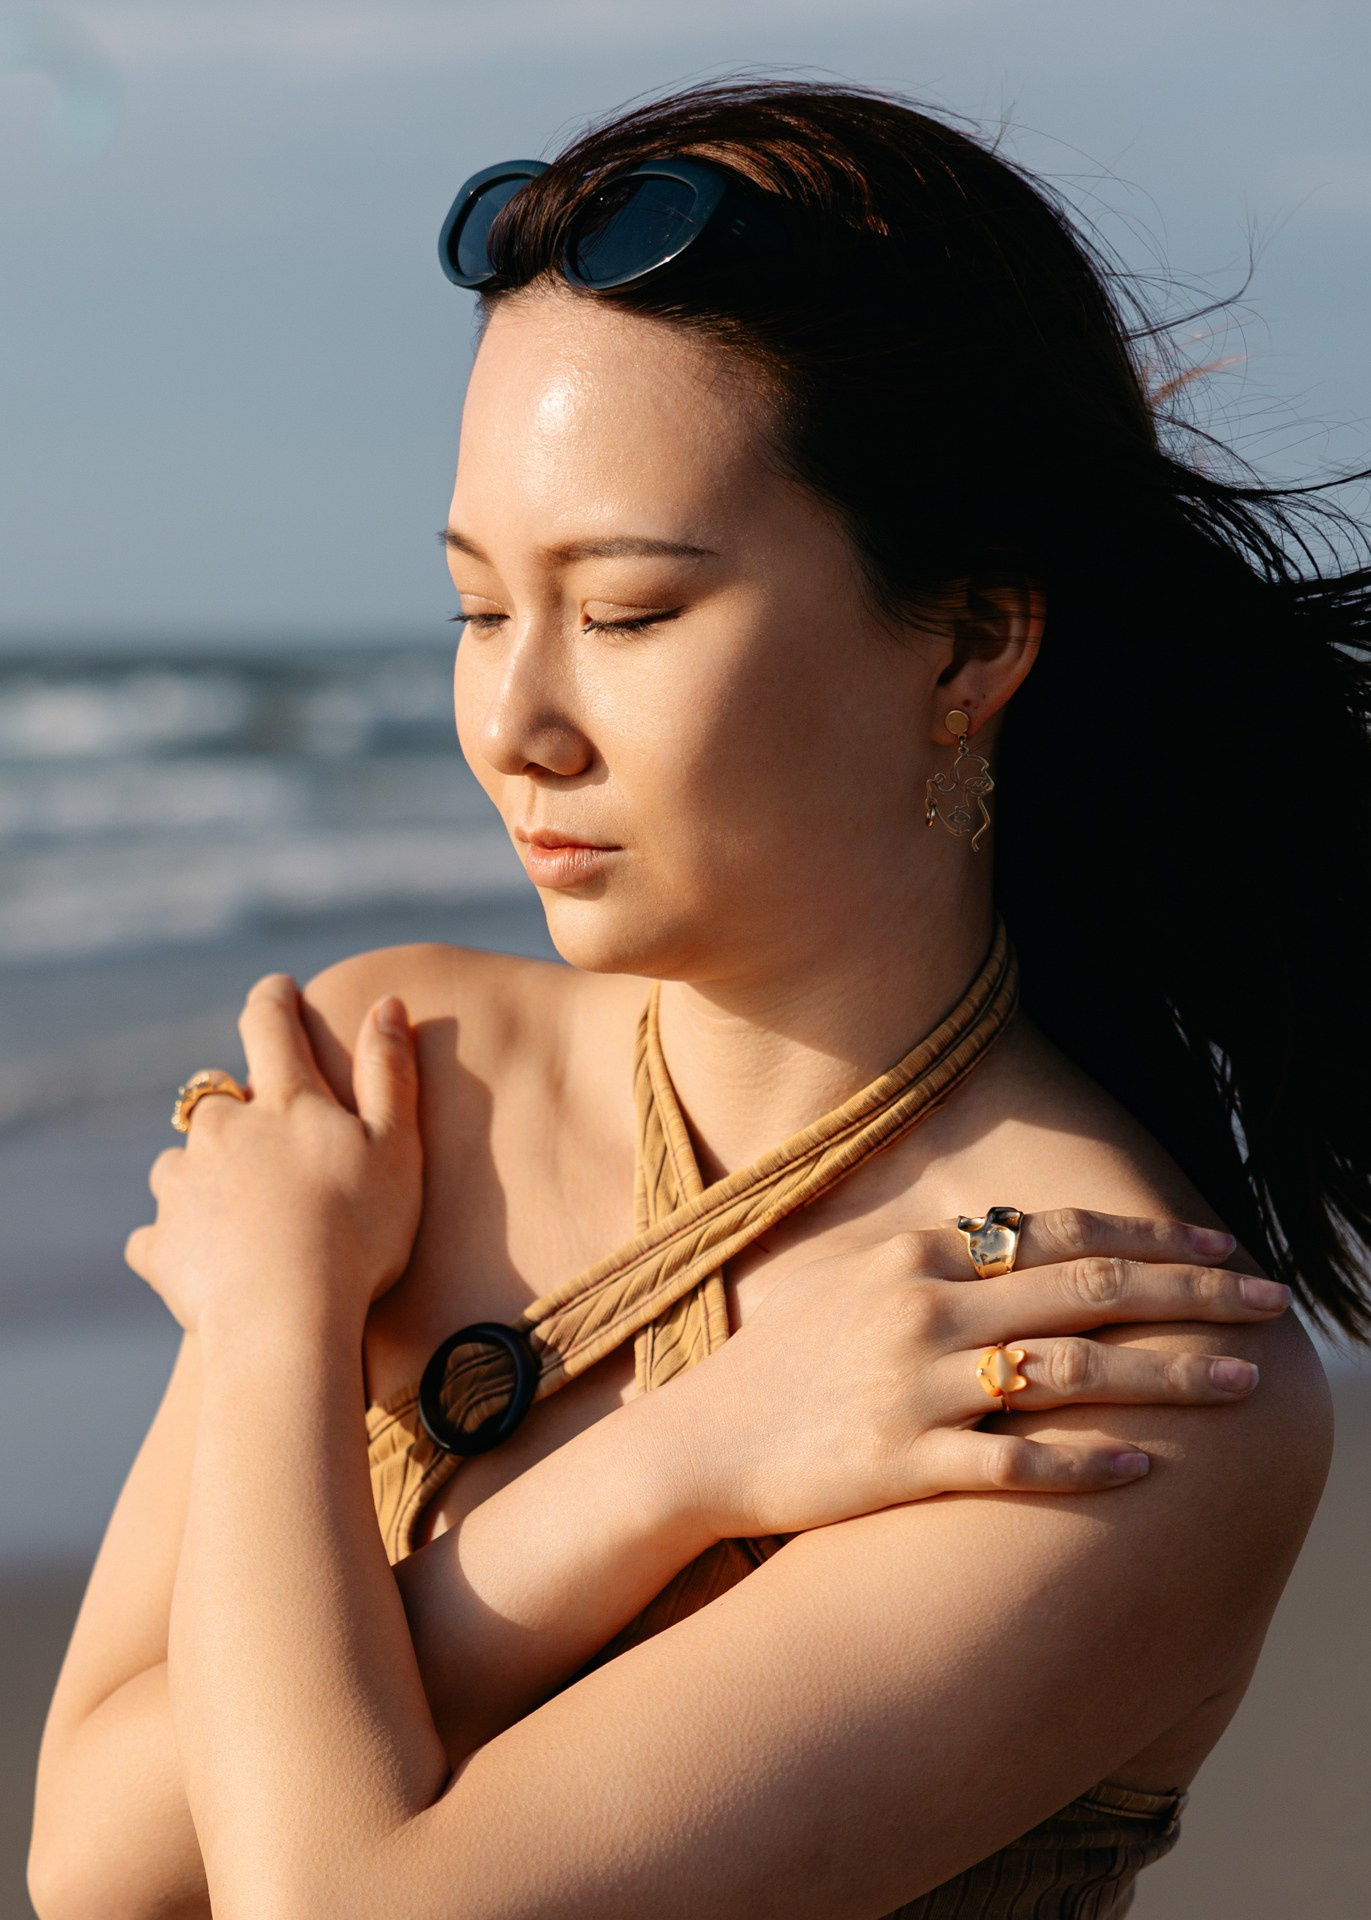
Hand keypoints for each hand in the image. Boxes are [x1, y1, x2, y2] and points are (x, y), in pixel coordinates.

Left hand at [125, 975, 421, 1337]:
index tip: (278, 988)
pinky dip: (177, 1240)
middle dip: (233, 1106)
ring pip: (180, 1163)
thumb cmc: (357, 1234)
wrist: (286, 1321)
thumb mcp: (396, 1148)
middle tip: (266, 1138)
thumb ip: (390, 1073)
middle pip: (213, 1097)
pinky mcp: (160, 1245)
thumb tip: (386, 1004)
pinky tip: (204, 1261)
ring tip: (239, 1210)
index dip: (274, 999)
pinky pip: (158, 1234)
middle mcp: (220, 1131)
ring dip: (202, 1174)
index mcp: (282, 1101)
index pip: (270, 1024)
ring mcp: (182, 1187)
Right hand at [670, 1208, 1289, 1538]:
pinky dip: (1085, 1463)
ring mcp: (914, 1386)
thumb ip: (944, 1265)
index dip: (1151, 1235)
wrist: (698, 1443)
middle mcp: (924, 1309)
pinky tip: (1146, 1467)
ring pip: (1070, 1371)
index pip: (1058, 1232)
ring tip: (1242, 1381)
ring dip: (1168, 1375)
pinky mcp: (901, 1462)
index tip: (1222, 1245)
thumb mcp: (860, 1287)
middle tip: (1268, 1299)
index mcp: (918, 1259)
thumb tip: (1026, 1245)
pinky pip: (1013, 1463)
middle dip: (1192, 1290)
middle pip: (1088, 1290)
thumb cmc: (786, 1366)